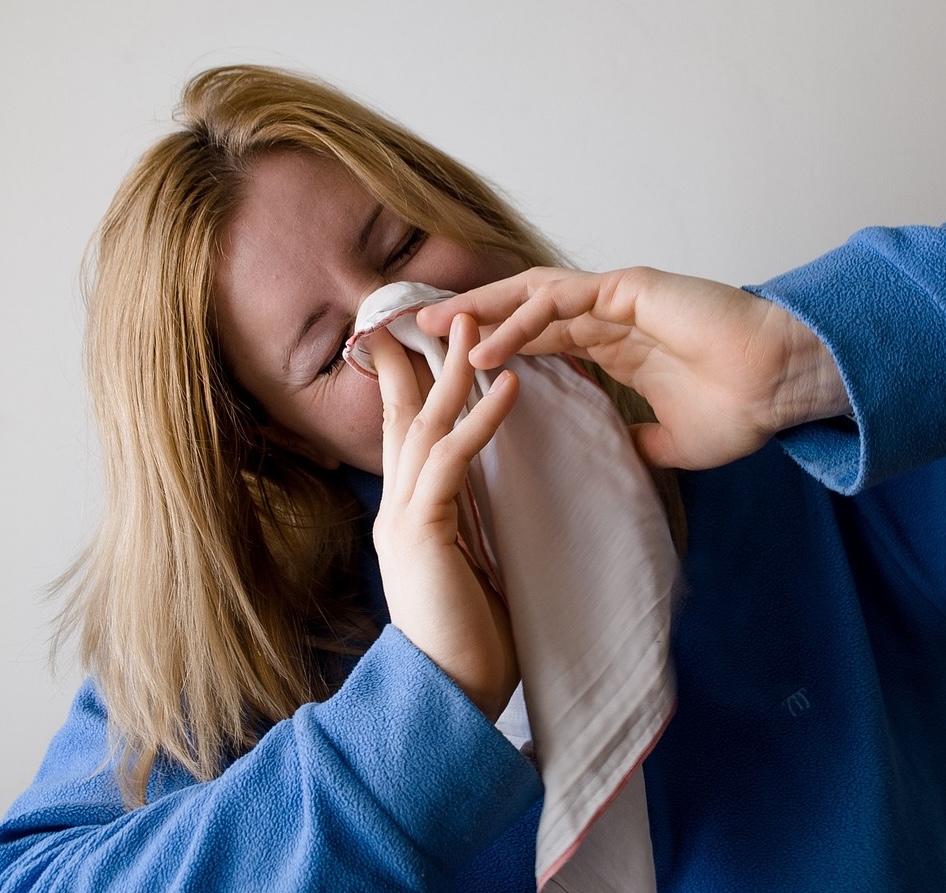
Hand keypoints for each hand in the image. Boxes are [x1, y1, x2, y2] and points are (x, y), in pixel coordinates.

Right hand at [370, 314, 519, 719]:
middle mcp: (397, 504)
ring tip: (476, 327)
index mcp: (408, 510)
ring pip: (424, 426)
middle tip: (446, 308)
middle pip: (405, 413)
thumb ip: (467, 517)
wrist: (450, 693)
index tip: (429, 336)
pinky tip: (508, 388)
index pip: (406, 429)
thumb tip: (488, 484)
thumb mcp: (468, 560)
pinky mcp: (423, 532)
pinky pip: (453, 463)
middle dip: (423, 357)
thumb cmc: (468, 632)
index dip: (413, 377)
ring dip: (452, 372)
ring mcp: (404, 516)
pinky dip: (481, 421)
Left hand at [418, 267, 850, 469]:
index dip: (494, 345)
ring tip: (434, 331)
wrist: (785, 387)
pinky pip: (562, 302)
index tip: (450, 363)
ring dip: (480, 313)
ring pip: (531, 297)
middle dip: (471, 319)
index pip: (537, 338)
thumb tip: (623, 453)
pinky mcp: (630, 291)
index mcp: (611, 344)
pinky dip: (521, 322)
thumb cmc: (741, 407)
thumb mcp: (673, 439)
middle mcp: (606, 316)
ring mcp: (616, 300)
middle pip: (521, 310)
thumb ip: (640, 439)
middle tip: (422, 335)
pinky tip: (485, 347)